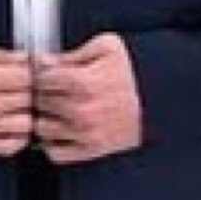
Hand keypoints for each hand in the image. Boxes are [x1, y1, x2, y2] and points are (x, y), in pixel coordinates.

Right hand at [0, 27, 32, 156]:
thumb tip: (21, 58)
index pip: (25, 77)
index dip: (30, 68)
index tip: (26, 65)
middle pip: (27, 99)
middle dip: (28, 88)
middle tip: (20, 80)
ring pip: (25, 123)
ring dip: (25, 111)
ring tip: (16, 99)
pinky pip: (12, 145)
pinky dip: (18, 133)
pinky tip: (10, 118)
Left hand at [31, 32, 143, 164]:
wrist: (161, 101)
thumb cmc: (134, 73)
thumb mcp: (107, 47)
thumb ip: (72, 52)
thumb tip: (44, 60)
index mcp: (83, 83)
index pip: (40, 78)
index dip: (41, 73)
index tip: (45, 72)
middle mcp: (81, 111)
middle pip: (39, 102)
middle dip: (41, 93)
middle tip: (49, 88)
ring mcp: (85, 133)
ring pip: (41, 128)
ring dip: (44, 117)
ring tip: (53, 108)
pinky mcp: (91, 150)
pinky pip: (55, 152)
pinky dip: (52, 142)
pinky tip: (60, 128)